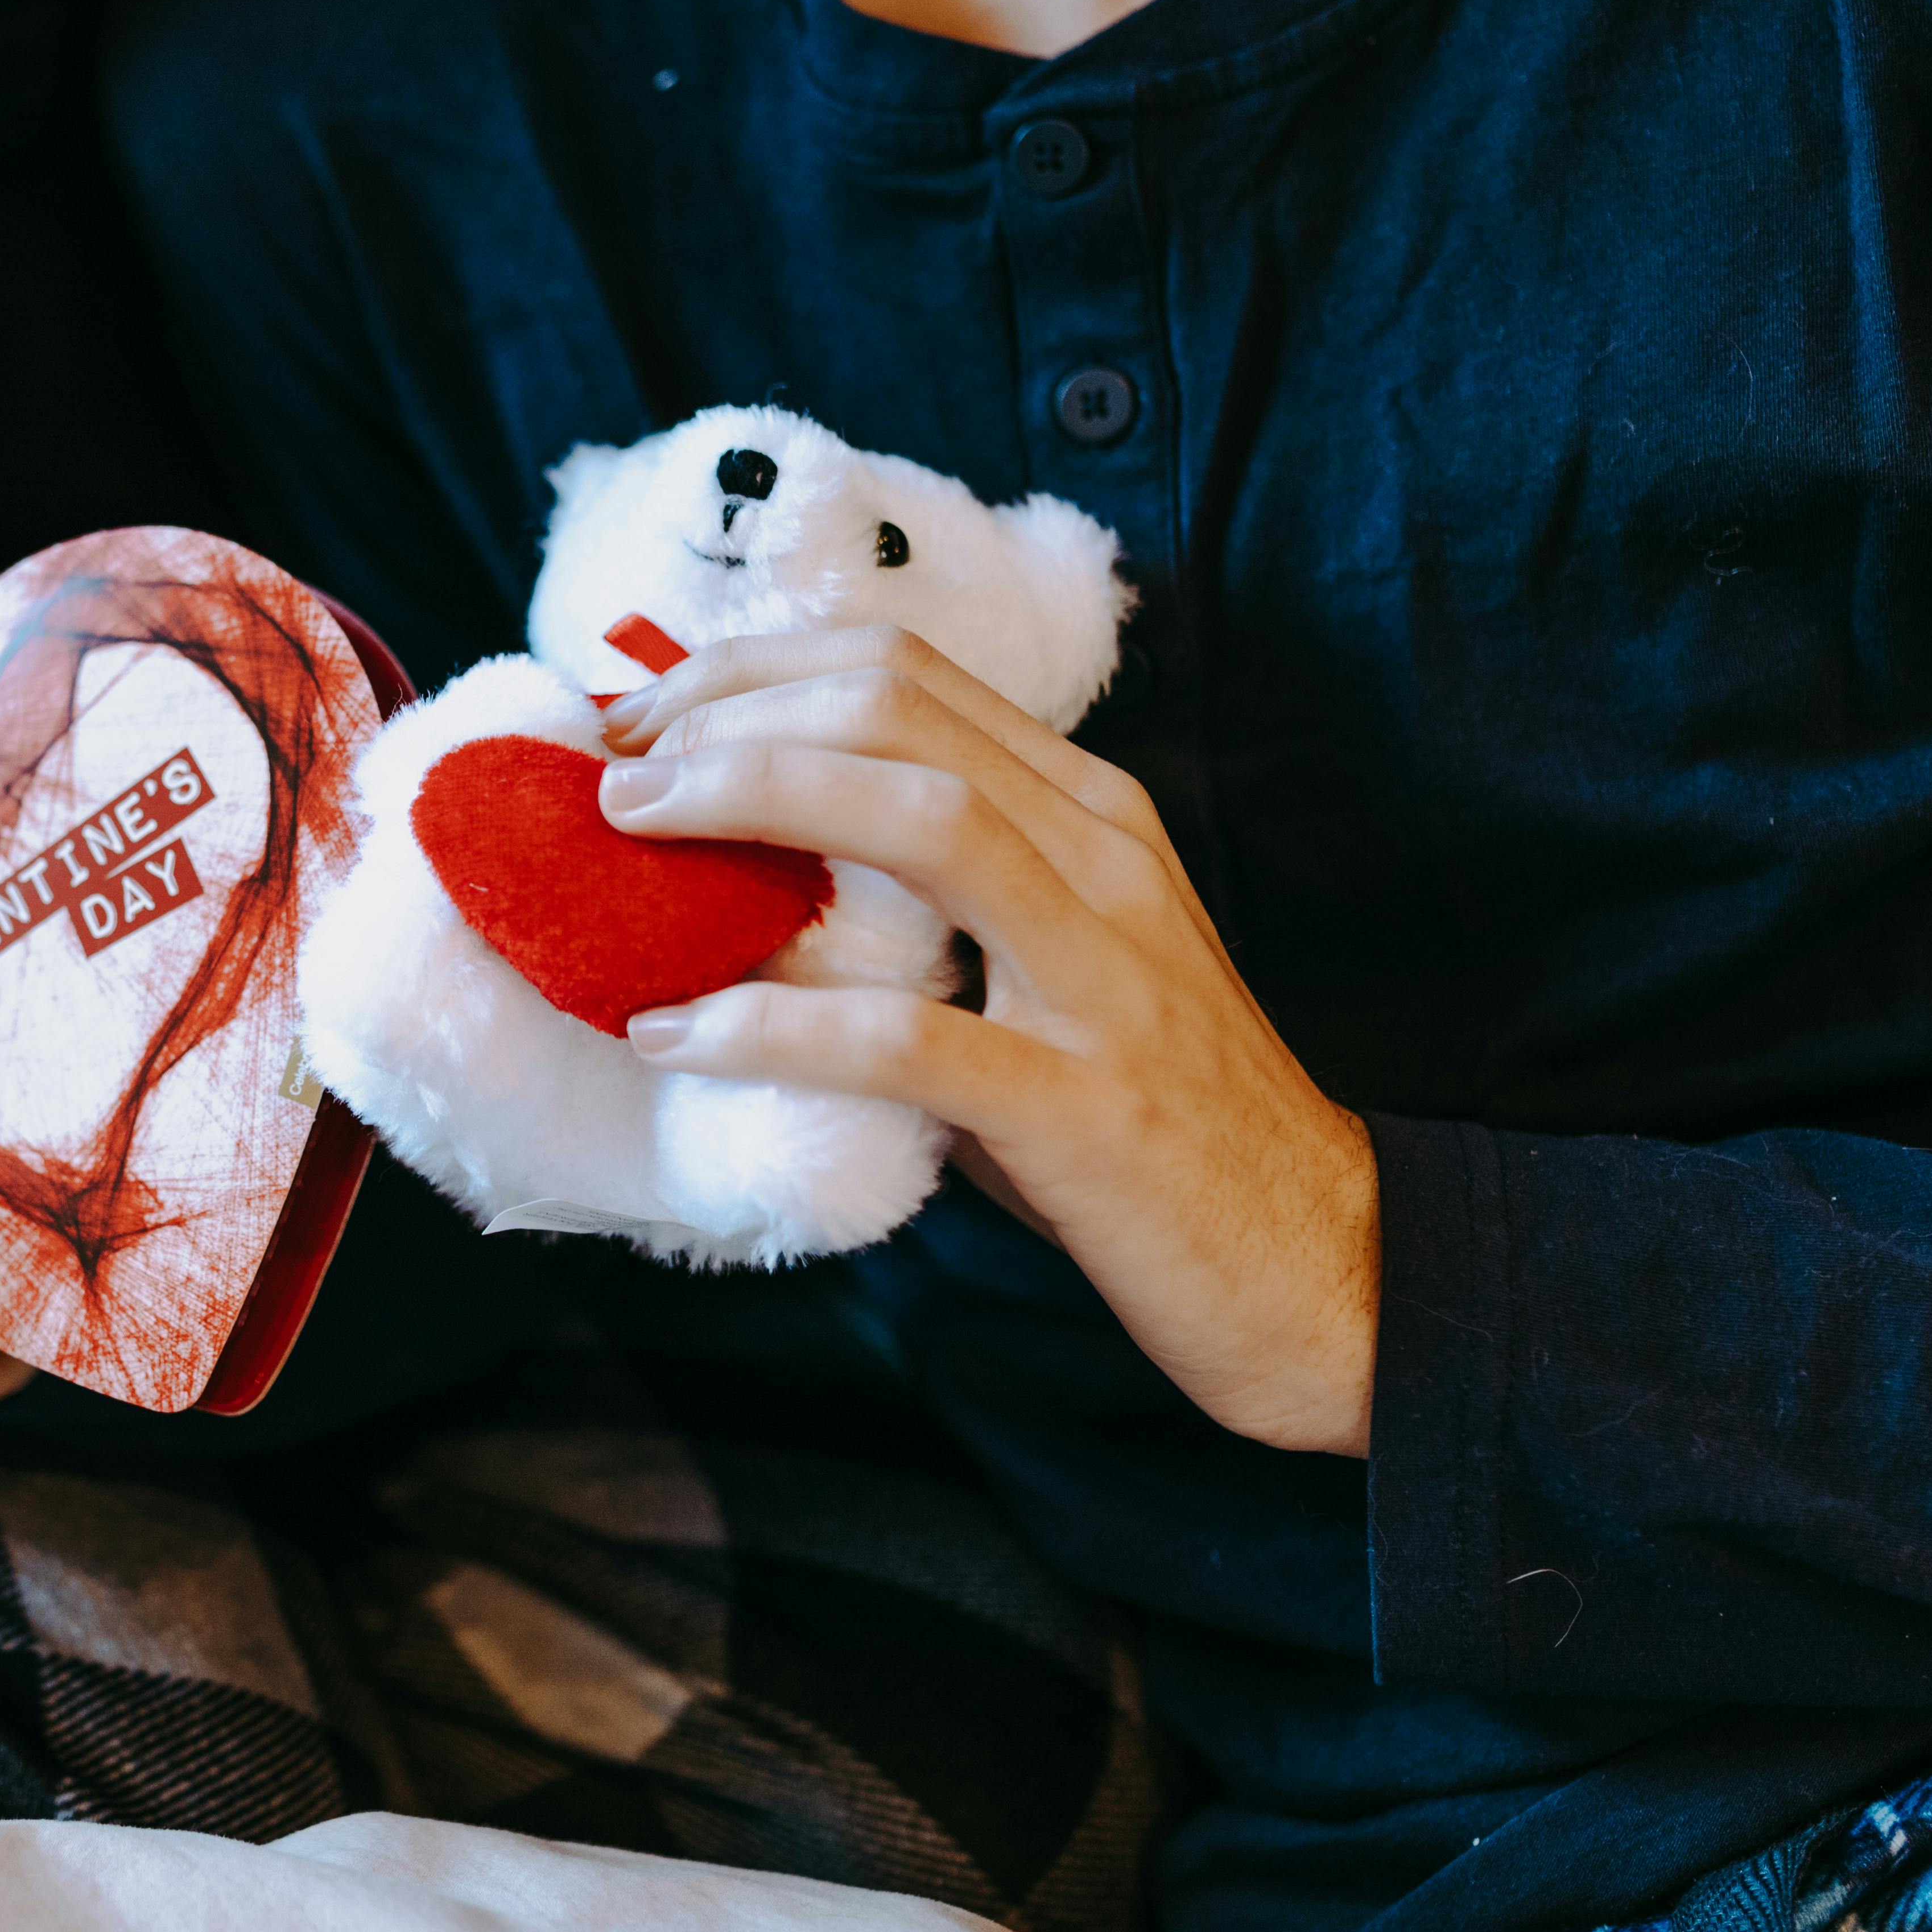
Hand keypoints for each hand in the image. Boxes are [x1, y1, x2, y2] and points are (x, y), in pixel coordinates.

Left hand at [598, 627, 1379, 1455]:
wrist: (1319, 1263)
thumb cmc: (1152, 1119)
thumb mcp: (1050, 968)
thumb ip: (933, 905)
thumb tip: (745, 875)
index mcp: (1091, 814)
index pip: (906, 672)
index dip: (756, 668)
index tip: (645, 711)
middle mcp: (1104, 861)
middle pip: (896, 710)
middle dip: (731, 713)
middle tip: (612, 765)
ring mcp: (1100, 976)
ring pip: (914, 819)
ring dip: (748, 801)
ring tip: (628, 835)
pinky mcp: (1079, 1103)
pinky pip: (901, 1038)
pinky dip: (768, 1025)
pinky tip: (676, 1034)